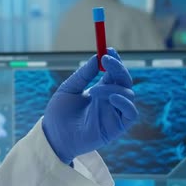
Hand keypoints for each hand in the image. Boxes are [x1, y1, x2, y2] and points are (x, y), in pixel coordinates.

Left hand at [42, 48, 138, 163]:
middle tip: (106, 59)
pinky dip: (125, 103)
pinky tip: (111, 98)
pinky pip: (131, 113)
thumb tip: (96, 57)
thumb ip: (83, 75)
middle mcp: (110, 101)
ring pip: (128, 94)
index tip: (108, 49)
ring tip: (93, 91)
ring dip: (112, 88)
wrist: (53, 136)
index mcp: (101, 90)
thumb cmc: (59, 114)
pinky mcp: (117, 127)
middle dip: (118, 68)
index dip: (114, 61)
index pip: (114, 73)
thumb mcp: (68, 89)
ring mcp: (114, 113)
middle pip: (124, 80)